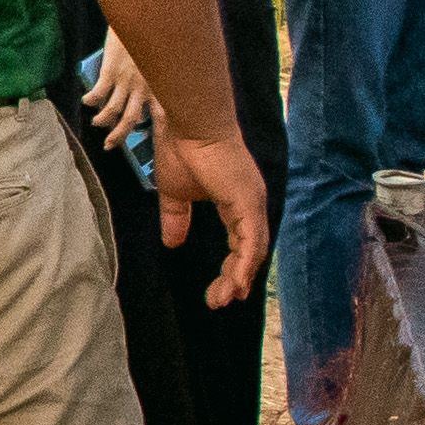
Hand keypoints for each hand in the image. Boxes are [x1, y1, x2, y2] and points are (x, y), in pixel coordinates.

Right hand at [82, 33, 156, 155]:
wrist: (142, 16)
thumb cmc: (153, 35)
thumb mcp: (161, 60)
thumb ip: (158, 75)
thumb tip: (151, 88)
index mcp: (157, 86)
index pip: (161, 114)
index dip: (159, 132)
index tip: (156, 146)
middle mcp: (142, 87)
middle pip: (131, 119)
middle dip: (119, 135)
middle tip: (109, 145)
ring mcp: (126, 80)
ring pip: (113, 109)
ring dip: (102, 119)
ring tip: (96, 122)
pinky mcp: (111, 71)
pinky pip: (99, 92)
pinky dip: (91, 100)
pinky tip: (86, 101)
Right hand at [162, 129, 269, 298]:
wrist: (189, 124)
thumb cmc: (182, 150)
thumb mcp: (175, 193)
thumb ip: (176, 219)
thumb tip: (171, 243)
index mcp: (236, 201)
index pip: (240, 241)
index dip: (232, 266)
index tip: (219, 289)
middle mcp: (251, 204)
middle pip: (249, 251)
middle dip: (234, 279)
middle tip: (219, 301)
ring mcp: (252, 202)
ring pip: (253, 250)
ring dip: (239, 277)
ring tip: (224, 298)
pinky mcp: (248, 202)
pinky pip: (251, 241)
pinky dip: (244, 264)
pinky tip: (235, 283)